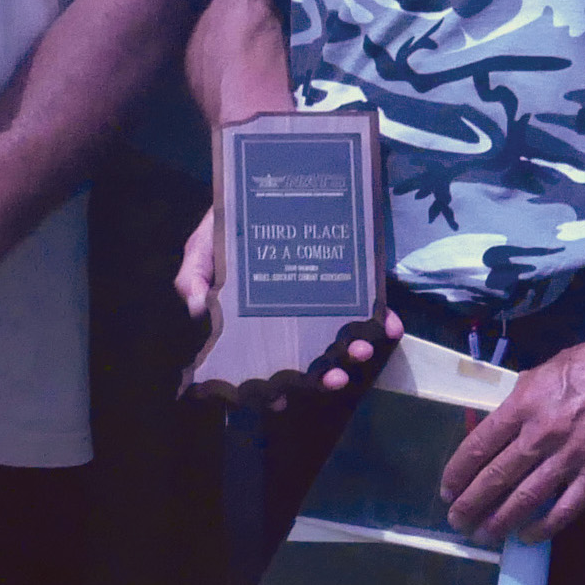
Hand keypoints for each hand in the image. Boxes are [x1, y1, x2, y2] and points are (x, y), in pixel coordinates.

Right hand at [183, 209, 406, 394]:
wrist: (267, 184)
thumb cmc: (231, 224)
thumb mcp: (202, 249)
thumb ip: (193, 278)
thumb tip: (199, 311)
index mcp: (259, 318)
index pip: (268, 359)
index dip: (275, 384)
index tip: (280, 399)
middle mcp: (295, 314)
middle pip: (312, 353)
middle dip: (324, 373)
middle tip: (333, 377)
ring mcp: (325, 298)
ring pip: (343, 333)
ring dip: (354, 349)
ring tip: (359, 351)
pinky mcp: (351, 278)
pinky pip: (371, 303)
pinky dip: (384, 318)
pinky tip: (391, 326)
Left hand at [442, 323, 584, 542]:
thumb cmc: (582, 366)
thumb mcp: (534, 377)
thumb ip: (512, 408)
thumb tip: (491, 437)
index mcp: (522, 406)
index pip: (478, 447)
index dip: (458, 473)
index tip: (447, 490)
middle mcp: (541, 433)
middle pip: (496, 477)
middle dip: (471, 504)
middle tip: (457, 521)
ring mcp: (570, 455)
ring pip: (526, 497)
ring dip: (500, 520)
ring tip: (483, 535)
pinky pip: (567, 507)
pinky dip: (544, 526)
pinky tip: (527, 535)